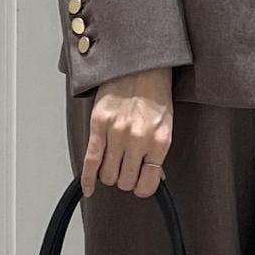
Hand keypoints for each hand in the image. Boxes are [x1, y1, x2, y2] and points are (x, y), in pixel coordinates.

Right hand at [83, 66, 172, 197]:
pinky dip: (88, 179)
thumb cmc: (154, 94)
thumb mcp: (166, 125)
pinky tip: (89, 188)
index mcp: (160, 141)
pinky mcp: (98, 125)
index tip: (139, 184)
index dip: (142, 188)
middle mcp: (139, 139)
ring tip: (112, 163)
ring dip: (109, 175)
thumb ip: (159, 153)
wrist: (139, 66)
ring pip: (107, 175)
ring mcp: (117, 133)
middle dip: (124, 179)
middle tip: (125, 169)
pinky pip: (90, 160)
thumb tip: (156, 177)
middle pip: (125, 181)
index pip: (148, 183)